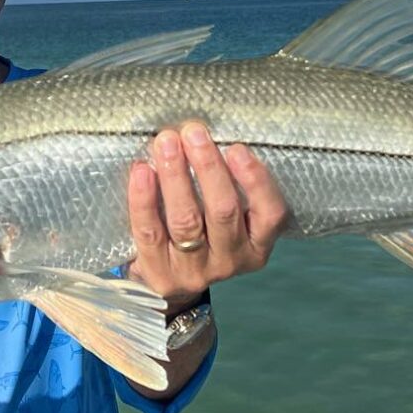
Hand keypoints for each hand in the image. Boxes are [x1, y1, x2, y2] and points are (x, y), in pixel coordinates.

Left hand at [126, 122, 286, 306]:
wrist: (170, 280)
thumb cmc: (204, 231)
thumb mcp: (229, 217)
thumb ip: (226, 184)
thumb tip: (206, 133)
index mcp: (257, 245)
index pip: (270, 214)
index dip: (255, 180)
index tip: (237, 148)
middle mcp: (230, 260)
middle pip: (223, 212)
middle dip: (208, 167)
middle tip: (193, 132)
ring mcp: (195, 271)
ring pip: (186, 220)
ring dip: (176, 177)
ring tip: (167, 143)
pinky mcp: (160, 274)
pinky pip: (150, 232)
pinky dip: (144, 199)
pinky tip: (141, 171)